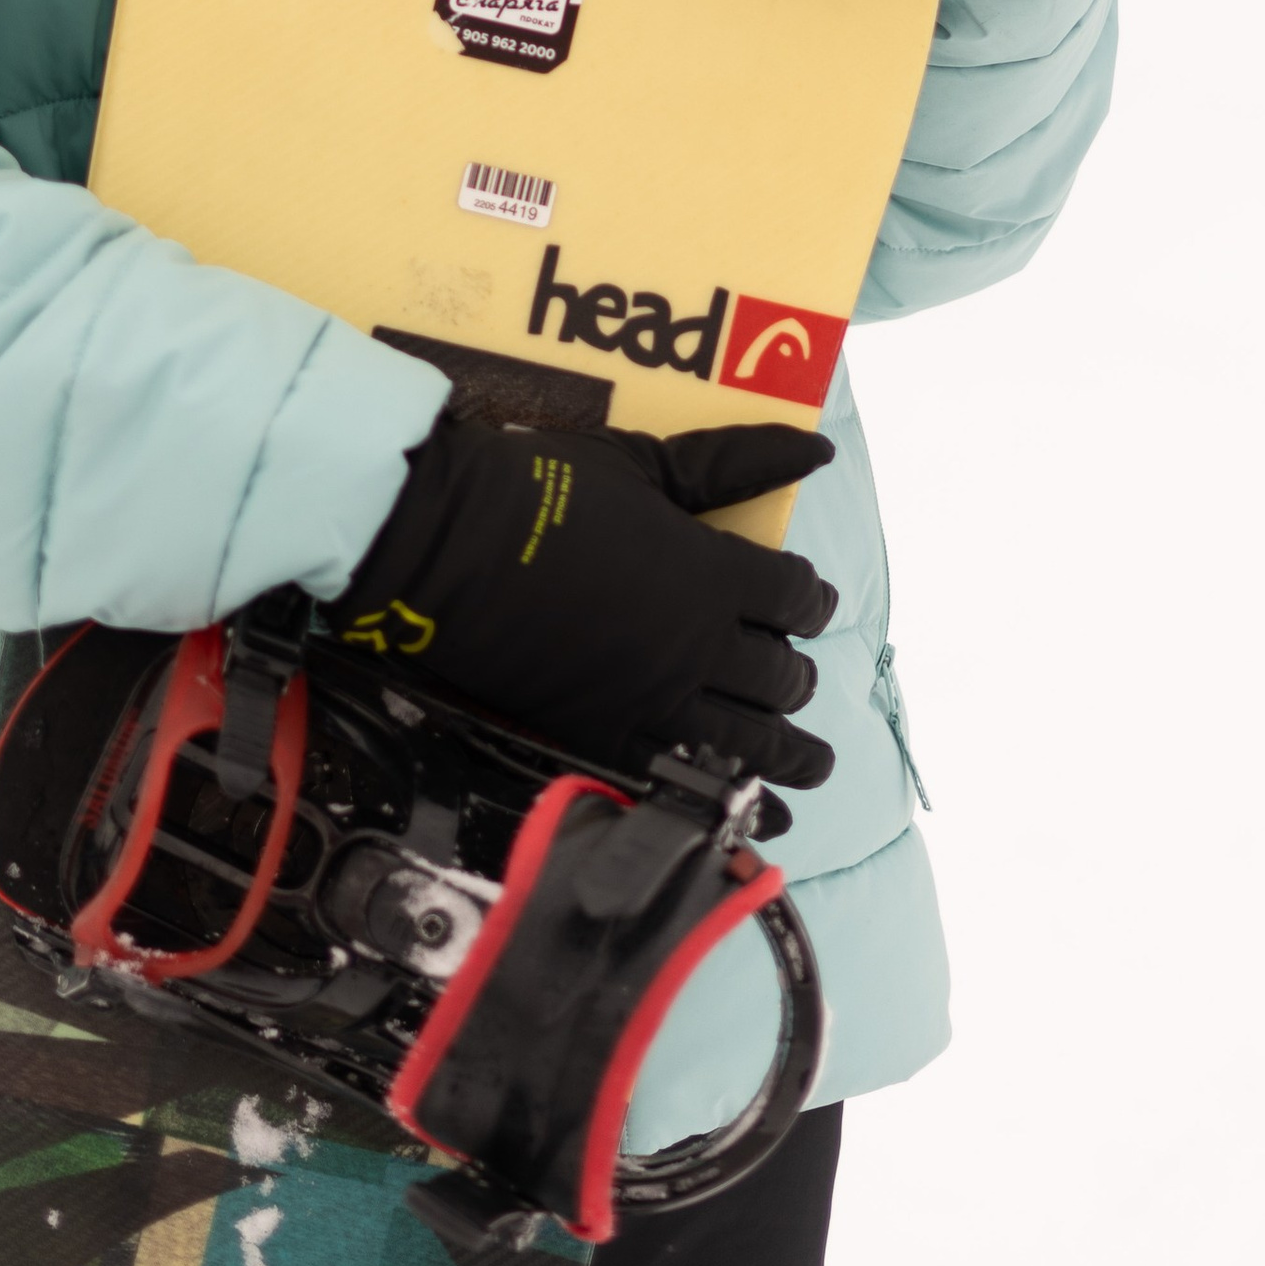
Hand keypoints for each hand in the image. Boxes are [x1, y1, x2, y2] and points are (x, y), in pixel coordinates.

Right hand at [333, 418, 839, 792]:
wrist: (448, 547)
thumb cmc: (543, 489)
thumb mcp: (642, 462)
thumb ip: (731, 461)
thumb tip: (816, 449)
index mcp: (712, 572)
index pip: (793, 596)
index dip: (810, 599)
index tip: (810, 600)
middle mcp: (696, 645)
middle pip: (778, 674)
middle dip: (795, 675)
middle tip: (795, 676)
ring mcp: (651, 699)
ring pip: (746, 741)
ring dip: (789, 755)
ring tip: (812, 768)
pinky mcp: (601, 735)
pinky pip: (679, 781)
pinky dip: (724, 803)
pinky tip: (748, 816)